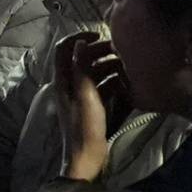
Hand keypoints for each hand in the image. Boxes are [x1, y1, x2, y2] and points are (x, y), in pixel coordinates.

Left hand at [56, 29, 117, 181]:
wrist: (88, 158)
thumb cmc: (85, 127)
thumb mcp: (85, 95)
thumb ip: (82, 68)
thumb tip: (80, 42)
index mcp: (63, 80)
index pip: (64, 48)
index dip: (80, 37)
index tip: (100, 34)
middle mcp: (70, 85)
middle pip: (82, 59)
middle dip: (100, 51)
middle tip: (121, 50)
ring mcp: (81, 96)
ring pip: (94, 72)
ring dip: (109, 66)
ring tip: (127, 65)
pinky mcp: (92, 106)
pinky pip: (102, 87)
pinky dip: (113, 81)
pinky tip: (127, 82)